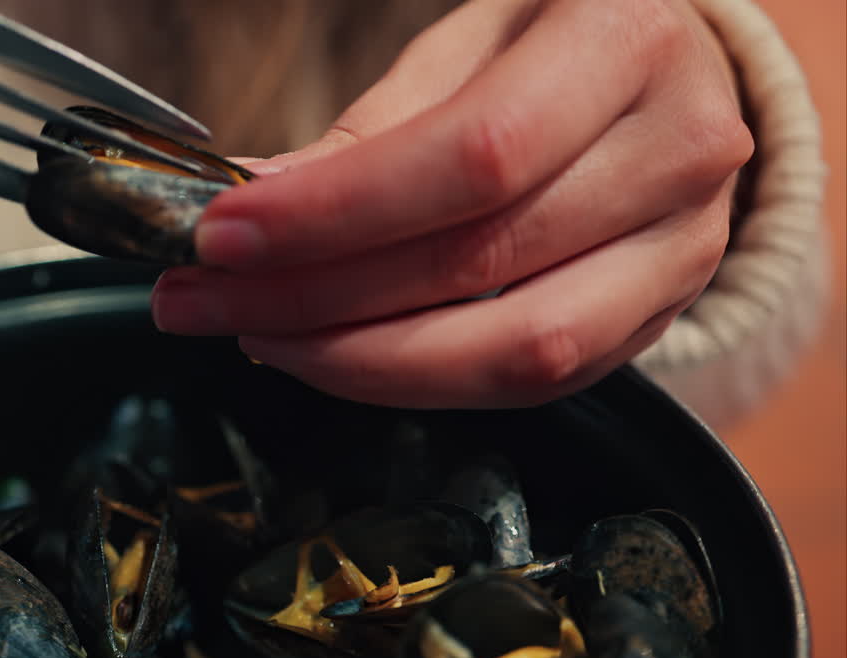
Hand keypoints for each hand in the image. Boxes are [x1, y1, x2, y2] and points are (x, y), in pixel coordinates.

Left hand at [151, 0, 751, 407]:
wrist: (671, 78)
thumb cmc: (557, 42)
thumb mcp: (467, 42)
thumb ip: (372, 130)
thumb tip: (260, 203)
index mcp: (625, 42)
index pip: (469, 158)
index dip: (334, 214)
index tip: (224, 237)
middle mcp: (678, 150)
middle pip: (477, 264)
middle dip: (314, 300)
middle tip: (206, 301)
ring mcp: (684, 247)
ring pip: (511, 350)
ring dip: (361, 361)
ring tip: (263, 337)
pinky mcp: (660, 317)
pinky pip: (533, 384)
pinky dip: (421, 383)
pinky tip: (341, 356)